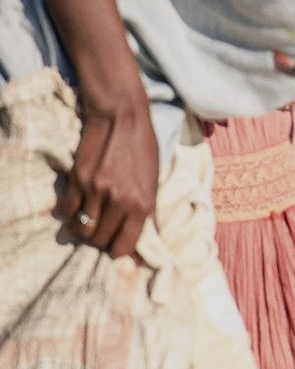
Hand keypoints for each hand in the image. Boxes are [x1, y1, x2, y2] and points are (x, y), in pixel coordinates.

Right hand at [57, 98, 155, 257]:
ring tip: (86, 224)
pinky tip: (73, 210)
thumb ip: (149, 208)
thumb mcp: (154, 180)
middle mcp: (119, 201)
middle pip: (100, 239)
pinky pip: (66, 210)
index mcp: (143, 204)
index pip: (125, 245)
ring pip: (82, 228)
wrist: (122, 118)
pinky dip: (67, 214)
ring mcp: (96, 191)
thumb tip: (149, 234)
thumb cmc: (144, 148)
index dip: (118, 251)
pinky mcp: (77, 180)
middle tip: (100, 234)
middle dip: (100, 241)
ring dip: (82, 230)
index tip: (115, 248)